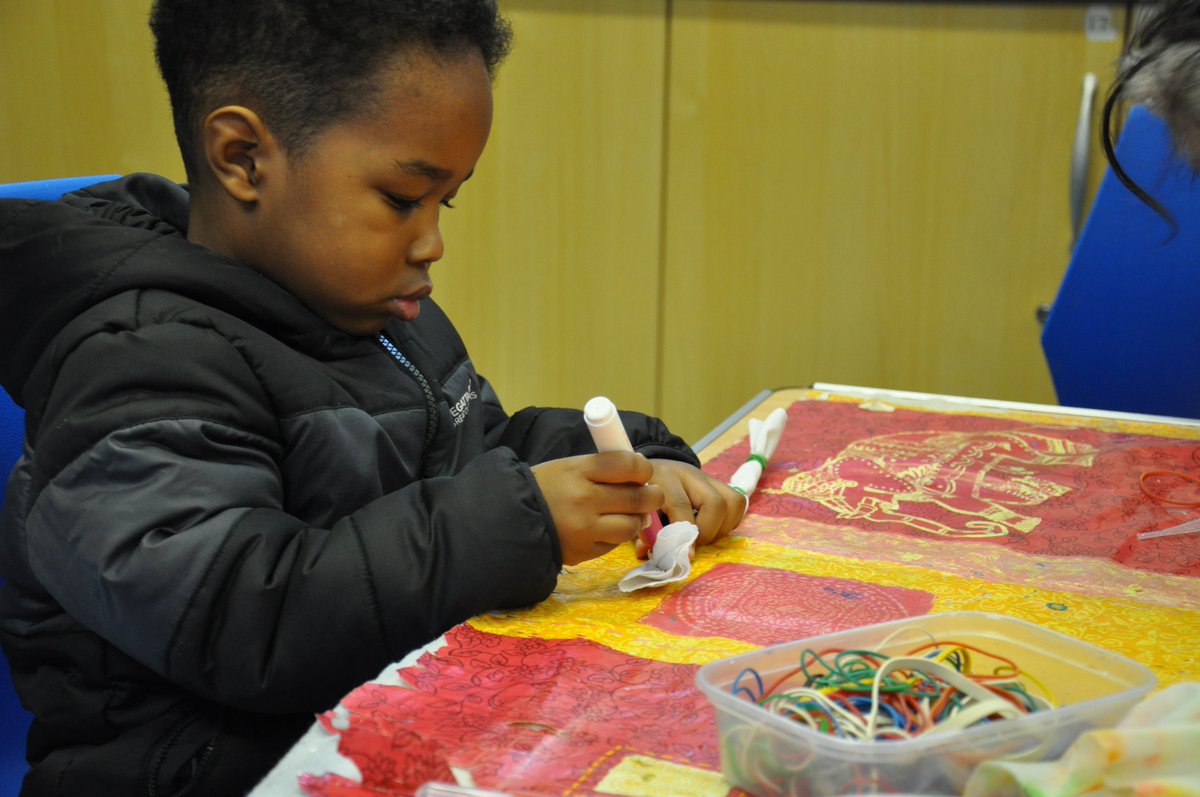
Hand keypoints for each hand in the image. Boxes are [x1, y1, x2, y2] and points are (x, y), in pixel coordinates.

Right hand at [531, 451, 664, 565]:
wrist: (509, 519)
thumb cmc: (545, 488)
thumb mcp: (569, 468)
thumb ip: (603, 471)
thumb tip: (643, 480)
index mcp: (578, 471)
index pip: (627, 465)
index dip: (644, 469)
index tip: (644, 472)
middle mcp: (583, 499)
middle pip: (636, 498)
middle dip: (652, 496)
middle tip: (652, 495)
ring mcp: (584, 529)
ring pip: (630, 525)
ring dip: (637, 519)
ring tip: (631, 513)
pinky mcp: (582, 552)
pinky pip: (614, 544)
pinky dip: (617, 536)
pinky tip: (608, 527)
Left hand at [639, 459, 745, 556]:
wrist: (647, 469)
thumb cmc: (641, 493)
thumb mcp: (637, 508)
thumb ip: (643, 530)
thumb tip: (646, 553)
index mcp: (663, 478)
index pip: (680, 505)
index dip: (684, 533)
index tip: (686, 555)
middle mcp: (689, 474)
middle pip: (716, 503)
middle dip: (707, 532)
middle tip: (693, 544)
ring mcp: (707, 477)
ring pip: (733, 502)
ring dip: (721, 528)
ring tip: (702, 536)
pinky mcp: (719, 484)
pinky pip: (737, 504)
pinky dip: (728, 522)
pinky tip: (712, 528)